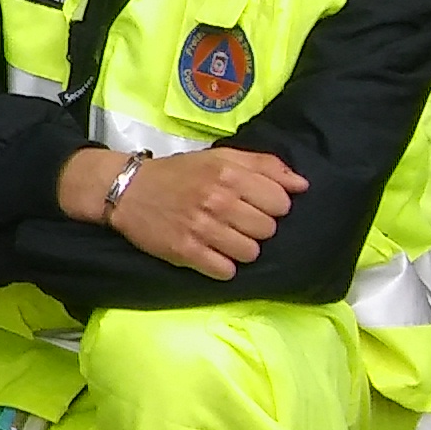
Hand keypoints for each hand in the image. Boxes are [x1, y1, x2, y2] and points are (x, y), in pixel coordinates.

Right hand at [63, 146, 309, 279]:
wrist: (128, 190)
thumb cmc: (180, 174)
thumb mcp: (220, 158)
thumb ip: (264, 166)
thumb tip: (303, 185)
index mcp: (228, 173)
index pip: (280, 201)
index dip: (273, 205)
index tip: (256, 204)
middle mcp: (218, 199)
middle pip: (268, 229)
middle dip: (257, 227)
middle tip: (236, 221)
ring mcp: (202, 228)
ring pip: (251, 252)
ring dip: (241, 249)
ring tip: (224, 238)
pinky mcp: (187, 252)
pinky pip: (226, 271)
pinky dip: (223, 266)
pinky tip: (211, 253)